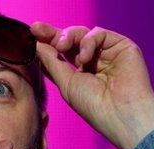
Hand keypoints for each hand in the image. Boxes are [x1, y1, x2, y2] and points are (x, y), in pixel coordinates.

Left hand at [31, 23, 153, 148]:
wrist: (121, 114)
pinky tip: (85, 58)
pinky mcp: (121, 46)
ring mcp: (108, 53)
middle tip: (37, 30)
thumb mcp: (66, 83)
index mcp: (80, 73)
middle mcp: (94, 61)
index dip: (46, 42)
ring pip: (83, 34)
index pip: (61, 53)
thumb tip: (36, 44)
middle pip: (70, 40)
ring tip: (62, 48)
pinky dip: (87, 42)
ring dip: (68, 37)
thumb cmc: (94, 106)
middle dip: (52, 34)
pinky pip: (99, 34)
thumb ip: (51, 62)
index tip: (32, 32)